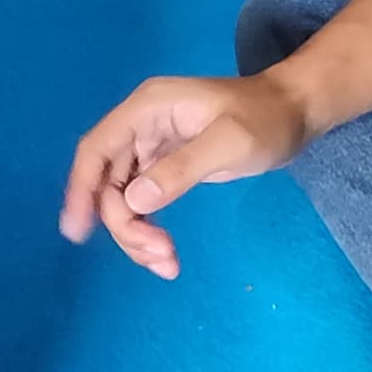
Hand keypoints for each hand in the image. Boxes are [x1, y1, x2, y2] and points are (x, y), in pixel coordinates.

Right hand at [58, 74, 315, 278]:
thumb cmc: (266, 120)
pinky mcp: (166, 167)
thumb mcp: (229, 143)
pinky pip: (141, 202)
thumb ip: (181, 170)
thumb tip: (133, 201)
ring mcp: (152, 148)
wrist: (296, 113)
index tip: (76, 231)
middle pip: (106, 181)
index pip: (96, 149)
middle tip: (158, 255)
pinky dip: (146, 229)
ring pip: (122, 198)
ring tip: (167, 262)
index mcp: (147, 109)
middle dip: (123, 224)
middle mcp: (141, 127)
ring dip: (134, 233)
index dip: (80, 189)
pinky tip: (164, 253)